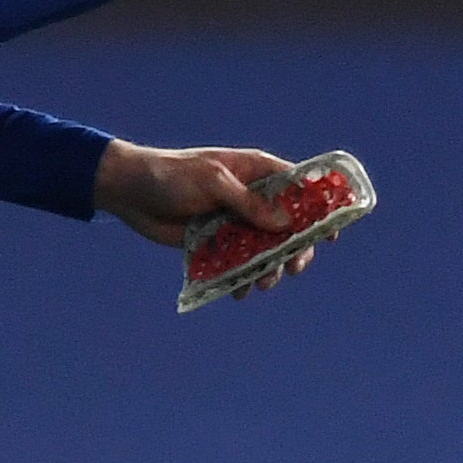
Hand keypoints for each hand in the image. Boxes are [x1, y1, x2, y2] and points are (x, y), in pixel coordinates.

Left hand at [93, 141, 323, 297]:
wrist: (130, 192)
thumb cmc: (171, 176)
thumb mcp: (212, 183)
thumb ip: (248, 203)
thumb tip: (285, 222)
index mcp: (255, 172)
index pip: (299, 186)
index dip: (320, 207)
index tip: (333, 232)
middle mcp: (250, 197)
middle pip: (288, 225)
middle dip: (295, 248)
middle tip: (294, 268)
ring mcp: (234, 222)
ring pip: (265, 249)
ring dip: (269, 268)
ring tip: (261, 284)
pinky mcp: (216, 243)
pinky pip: (238, 264)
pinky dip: (243, 279)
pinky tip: (239, 291)